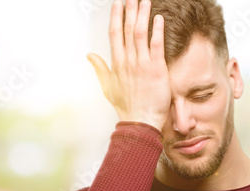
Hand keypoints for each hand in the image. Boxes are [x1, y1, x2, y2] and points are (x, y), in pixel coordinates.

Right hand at [87, 0, 170, 130]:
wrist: (140, 121)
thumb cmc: (126, 107)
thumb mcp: (108, 87)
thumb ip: (100, 68)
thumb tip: (90, 55)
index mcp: (117, 63)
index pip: (115, 34)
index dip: (116, 17)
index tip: (117, 4)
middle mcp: (128, 61)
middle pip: (128, 29)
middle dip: (129, 9)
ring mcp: (141, 64)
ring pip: (140, 33)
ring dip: (142, 14)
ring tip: (145, 0)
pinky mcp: (156, 69)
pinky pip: (156, 45)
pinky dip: (157, 31)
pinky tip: (159, 18)